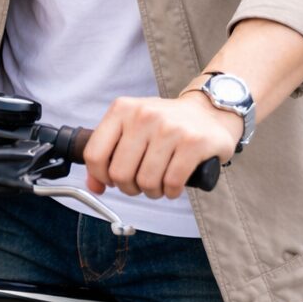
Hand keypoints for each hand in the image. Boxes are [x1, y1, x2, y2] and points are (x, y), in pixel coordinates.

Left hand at [82, 93, 242, 200]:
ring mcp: (169, 128)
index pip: (95, 154)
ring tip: (159, 183)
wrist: (209, 111)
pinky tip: (173, 185)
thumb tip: (93, 187)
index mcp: (122, 109)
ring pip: (146, 181)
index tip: (112, 180)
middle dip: (129, 188)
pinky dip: (171, 192)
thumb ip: (108, 155)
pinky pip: (172, 183)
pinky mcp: (193, 142)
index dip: (101, 176)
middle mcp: (143, 115)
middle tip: (140, 184)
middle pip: (120, 173)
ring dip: (152, 192)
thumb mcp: (131, 128)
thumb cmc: (165, 124)